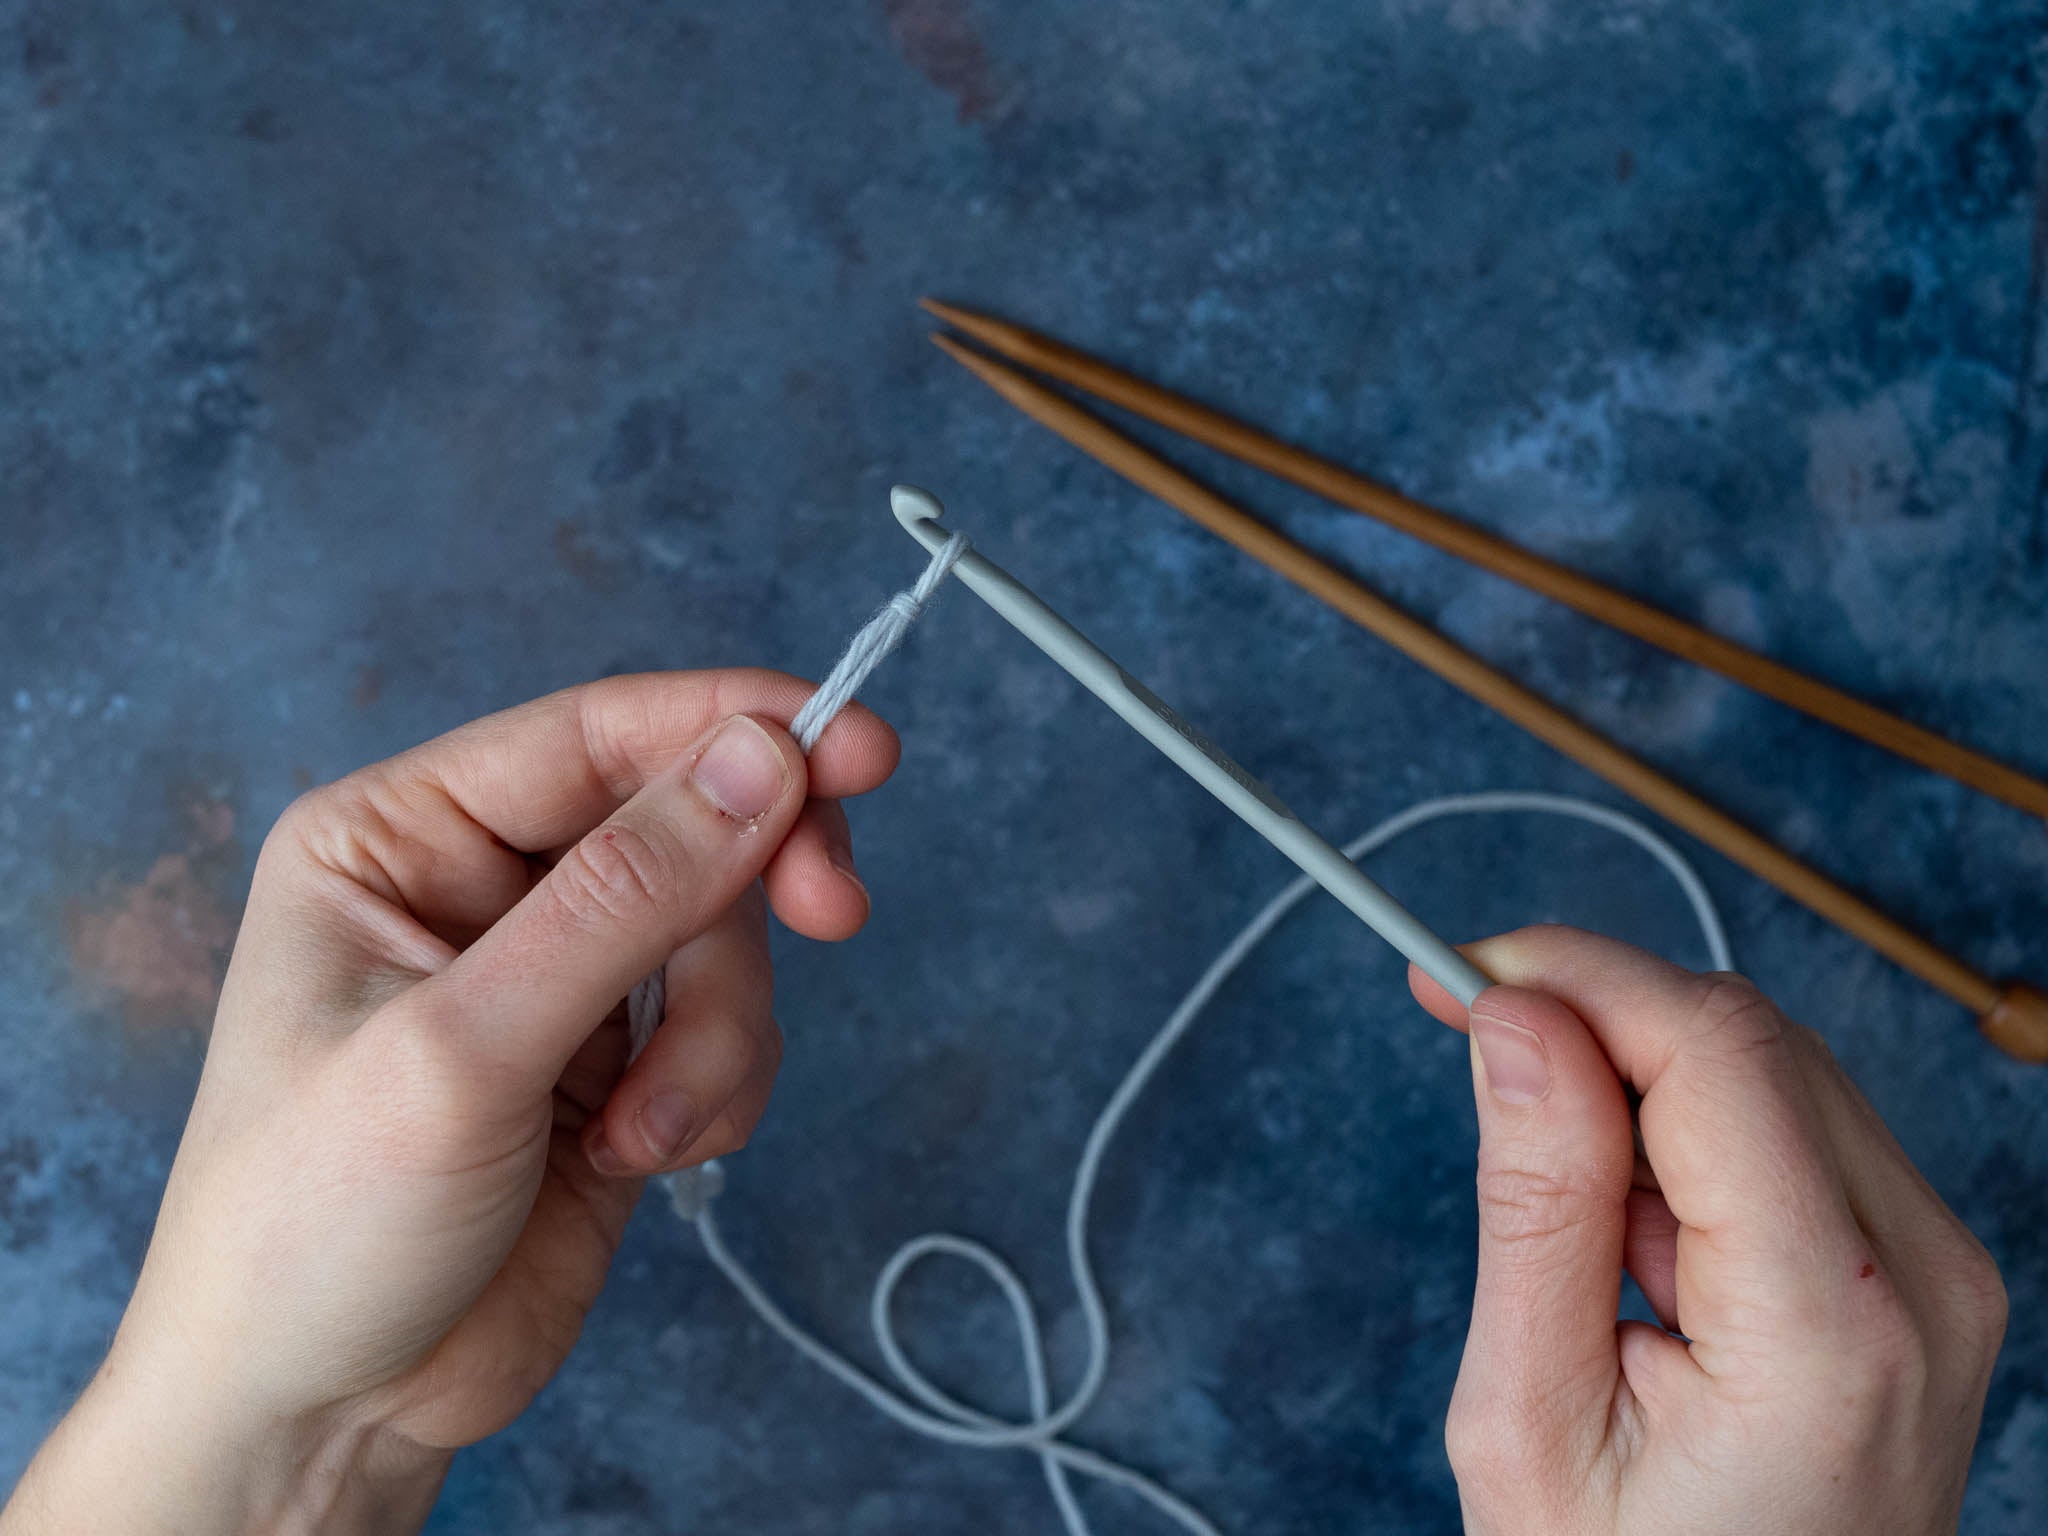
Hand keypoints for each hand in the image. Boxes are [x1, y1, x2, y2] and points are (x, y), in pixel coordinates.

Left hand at [2, 671, 897, 1534]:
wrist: (321, 1418)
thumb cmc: (315, 1227)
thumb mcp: (464, 1049)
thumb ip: (623, 898)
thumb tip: (760, 759)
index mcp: (401, 838)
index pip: (596, 733)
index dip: (736, 725)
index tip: (860, 744)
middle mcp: (482, 889)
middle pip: (685, 820)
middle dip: (756, 883)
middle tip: (838, 910)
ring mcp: (556, 980)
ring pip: (723, 936)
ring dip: (717, 1034)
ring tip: (644, 1130)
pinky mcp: (614, 1066)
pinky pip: (730, 1031)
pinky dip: (716, 1091)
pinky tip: (641, 1157)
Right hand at [1409, 926, 2006, 1535]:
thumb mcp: (1531, 1421)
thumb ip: (1535, 1203)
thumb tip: (1515, 1017)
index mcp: (1826, 1327)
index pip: (1713, 1046)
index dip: (1574, 975)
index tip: (1454, 974)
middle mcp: (1921, 1279)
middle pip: (1749, 1036)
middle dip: (1596, 1015)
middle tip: (1468, 1044)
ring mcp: (1939, 1274)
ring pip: (1773, 1064)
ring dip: (1641, 1084)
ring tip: (1568, 1219)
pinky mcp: (1923, 1273)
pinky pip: (1798, 1127)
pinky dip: (1692, 1136)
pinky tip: (1638, 1236)